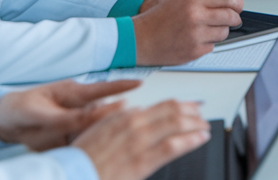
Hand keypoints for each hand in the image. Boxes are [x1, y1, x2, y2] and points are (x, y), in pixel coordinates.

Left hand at [0, 79, 139, 150]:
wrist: (2, 123)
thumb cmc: (20, 109)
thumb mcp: (41, 113)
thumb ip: (67, 117)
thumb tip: (91, 117)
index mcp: (73, 93)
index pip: (102, 89)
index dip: (122, 86)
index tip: (139, 84)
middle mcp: (79, 107)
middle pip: (105, 114)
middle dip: (119, 120)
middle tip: (126, 127)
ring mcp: (75, 122)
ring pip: (97, 130)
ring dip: (102, 138)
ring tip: (101, 145)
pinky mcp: (70, 136)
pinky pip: (85, 142)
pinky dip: (89, 148)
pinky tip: (88, 154)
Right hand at [73, 100, 210, 179]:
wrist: (73, 174)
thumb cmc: (82, 156)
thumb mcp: (97, 128)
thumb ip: (115, 117)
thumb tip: (130, 109)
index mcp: (124, 116)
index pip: (161, 105)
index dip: (180, 105)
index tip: (190, 106)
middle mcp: (134, 124)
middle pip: (172, 112)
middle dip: (191, 113)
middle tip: (201, 116)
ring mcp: (140, 141)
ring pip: (176, 125)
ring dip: (195, 125)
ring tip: (204, 127)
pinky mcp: (143, 160)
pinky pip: (173, 145)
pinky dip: (190, 139)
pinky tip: (200, 138)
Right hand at [132, 0, 243, 64]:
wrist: (140, 38)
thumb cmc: (158, 17)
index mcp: (192, 0)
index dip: (236, 1)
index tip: (237, 5)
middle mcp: (195, 17)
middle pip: (230, 16)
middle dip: (234, 17)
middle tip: (232, 17)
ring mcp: (196, 36)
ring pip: (223, 32)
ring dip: (220, 30)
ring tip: (207, 27)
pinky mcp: (194, 51)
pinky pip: (212, 46)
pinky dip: (207, 42)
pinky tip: (195, 38)